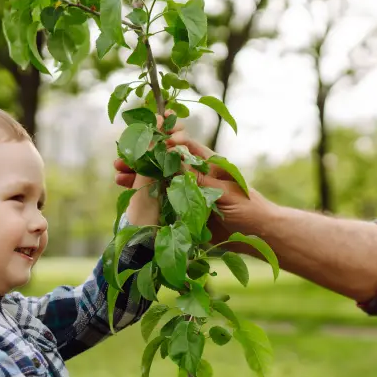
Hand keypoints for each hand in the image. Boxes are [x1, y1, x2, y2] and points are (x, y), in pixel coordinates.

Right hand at [114, 134, 273, 240]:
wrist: (258, 236)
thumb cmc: (249, 209)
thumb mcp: (223, 192)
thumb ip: (198, 178)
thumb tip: (173, 156)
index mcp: (207, 164)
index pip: (180, 146)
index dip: (161, 141)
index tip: (143, 140)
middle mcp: (195, 176)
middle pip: (164, 163)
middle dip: (142, 161)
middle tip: (119, 160)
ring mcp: (189, 194)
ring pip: (159, 182)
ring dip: (139, 180)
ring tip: (117, 177)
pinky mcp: (186, 212)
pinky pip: (162, 204)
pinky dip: (146, 200)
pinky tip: (129, 198)